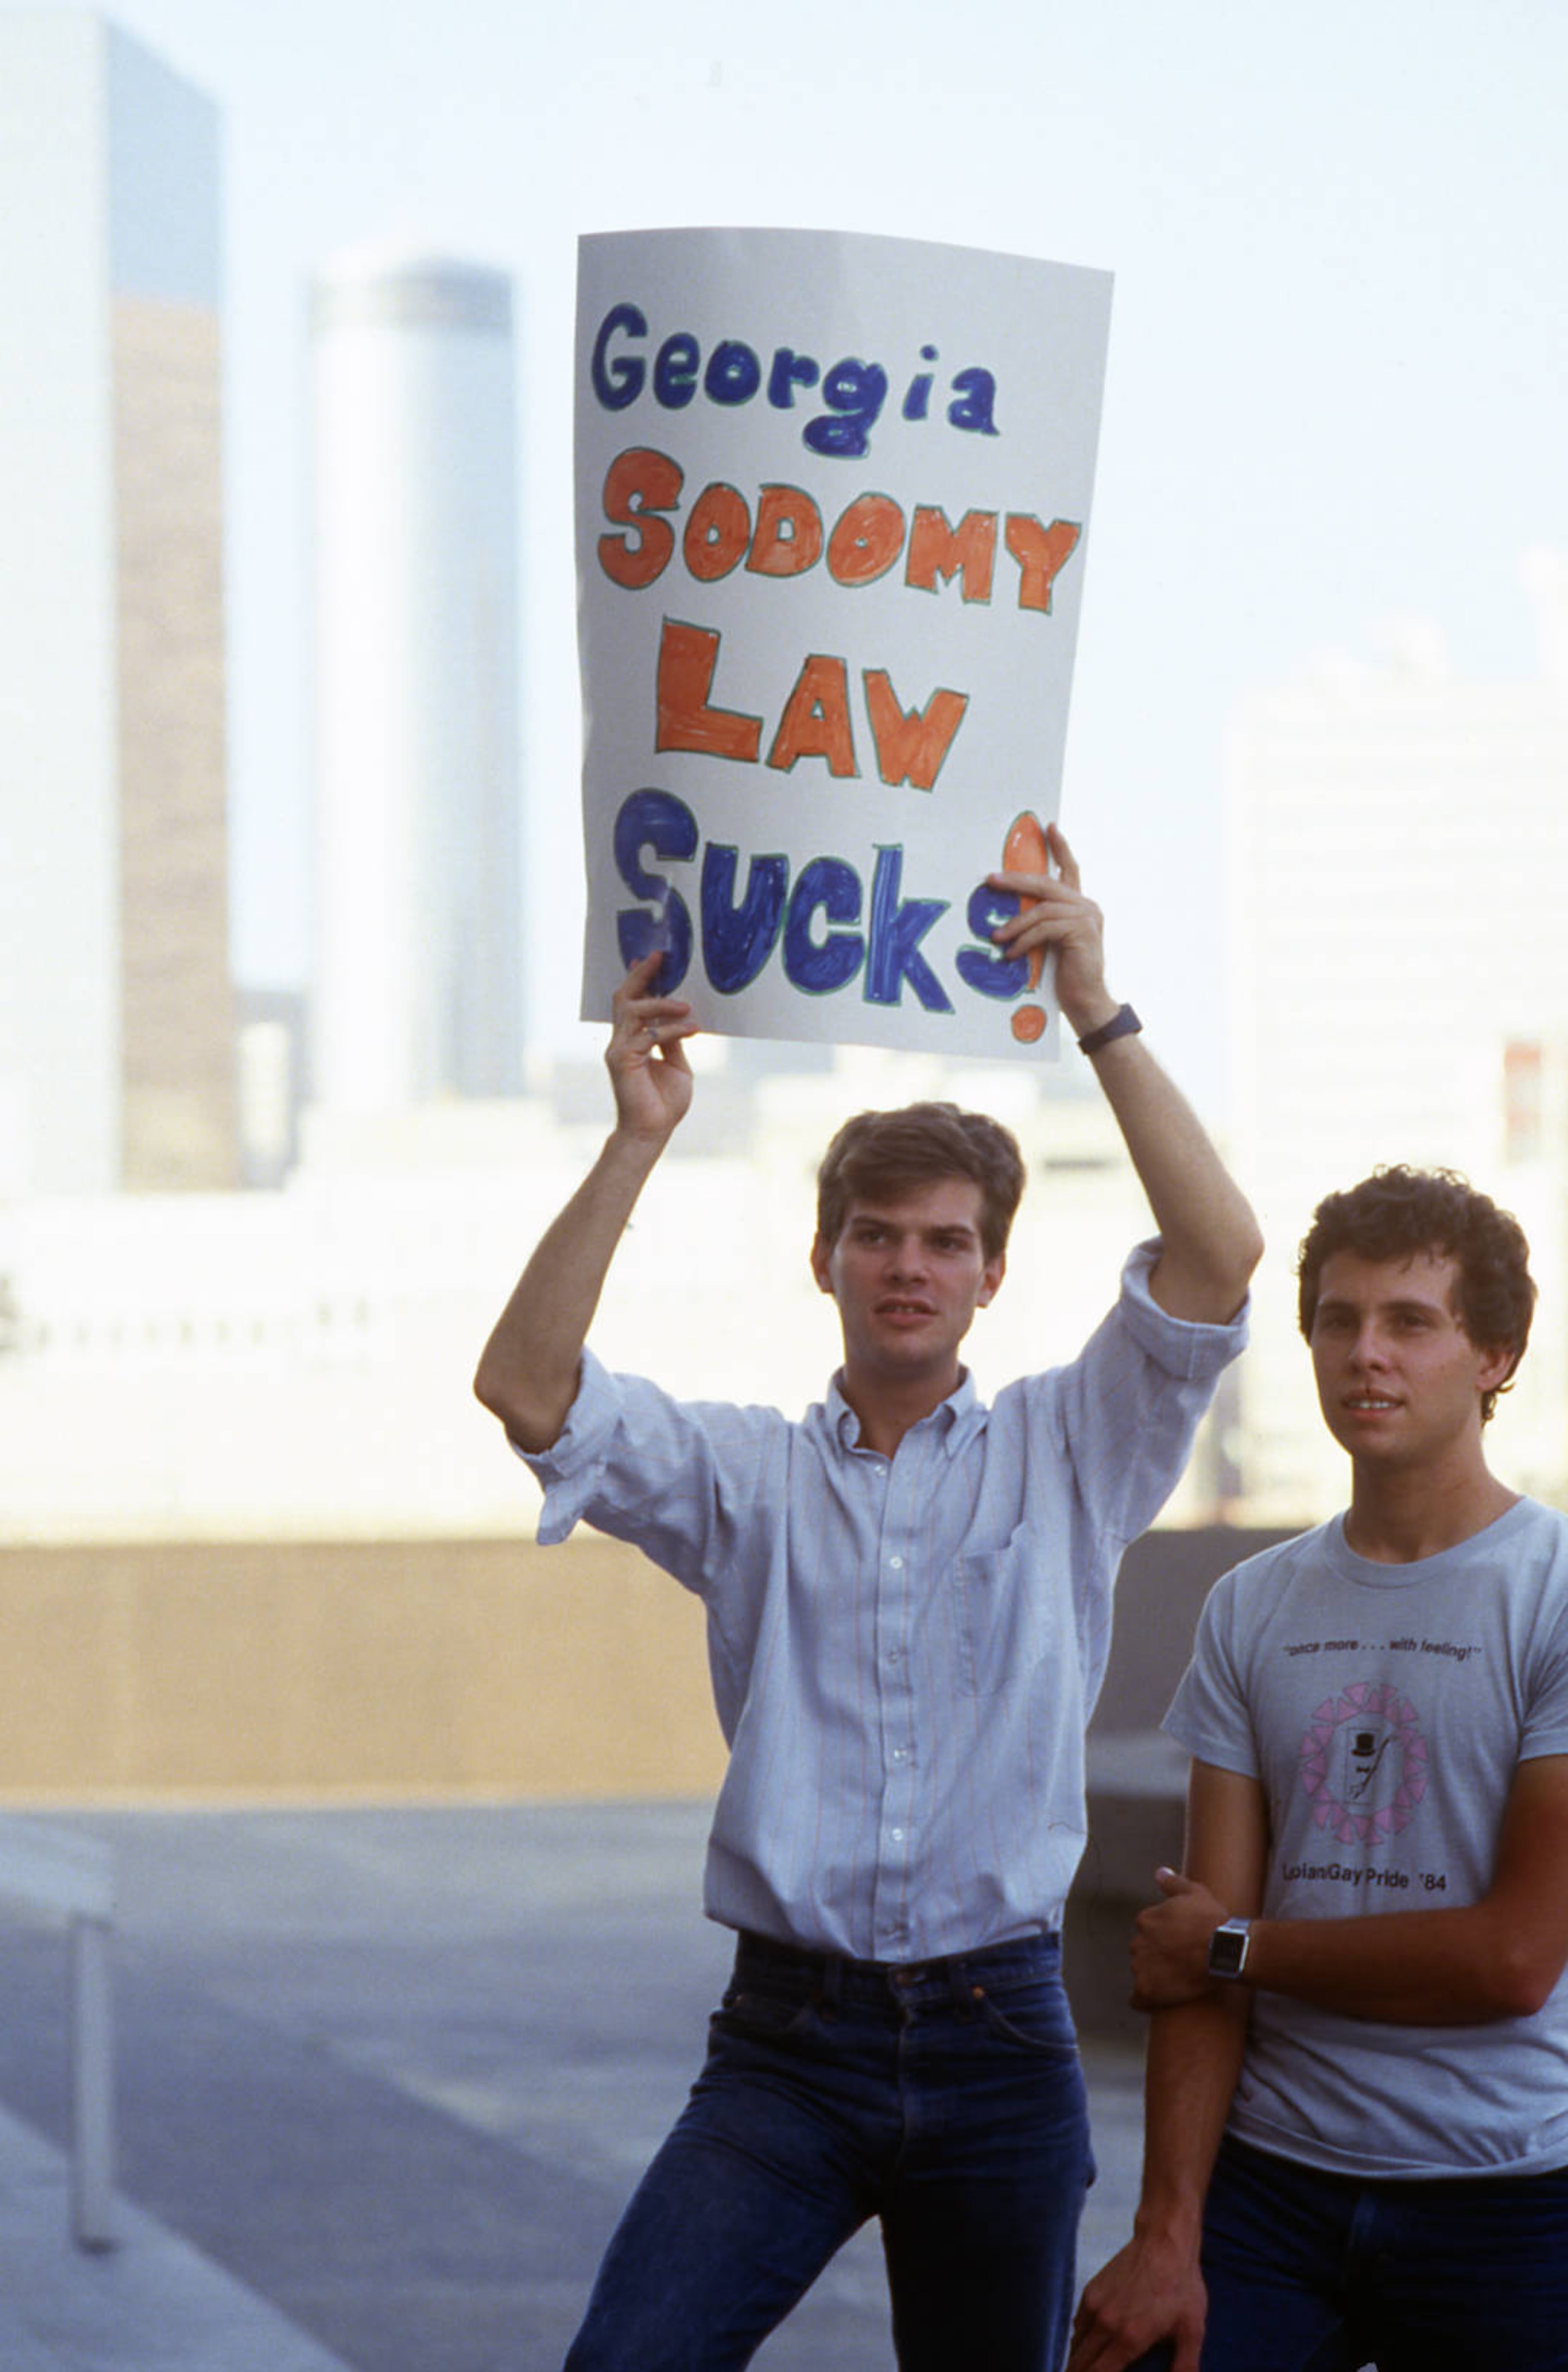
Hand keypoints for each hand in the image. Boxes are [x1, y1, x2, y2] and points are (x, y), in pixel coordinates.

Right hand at [605, 955, 697, 1142]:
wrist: (652, 1132)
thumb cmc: (663, 1102)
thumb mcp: (677, 1065)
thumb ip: (673, 1042)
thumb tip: (681, 1020)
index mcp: (632, 1040)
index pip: (631, 1002)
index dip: (640, 979)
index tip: (654, 960)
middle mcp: (621, 1041)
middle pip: (625, 998)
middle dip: (641, 975)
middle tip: (660, 957)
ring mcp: (619, 1050)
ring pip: (634, 1011)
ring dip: (661, 1003)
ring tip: (687, 1005)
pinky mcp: (623, 1061)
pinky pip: (648, 1035)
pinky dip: (671, 1029)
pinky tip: (691, 1029)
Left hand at [986, 822, 1116, 1039]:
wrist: (1087, 1001)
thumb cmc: (1066, 974)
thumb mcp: (1050, 942)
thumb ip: (1041, 923)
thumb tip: (1011, 913)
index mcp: (1080, 905)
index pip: (1070, 869)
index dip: (1060, 847)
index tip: (1049, 826)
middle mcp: (1086, 907)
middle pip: (1047, 884)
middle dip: (1016, 881)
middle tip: (991, 880)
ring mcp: (1087, 918)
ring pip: (1042, 910)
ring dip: (1015, 924)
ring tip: (996, 937)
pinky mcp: (1082, 933)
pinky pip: (1045, 930)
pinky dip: (1024, 941)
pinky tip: (1011, 953)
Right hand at [1069, 2233, 1206, 2371]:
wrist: (1164, 2241)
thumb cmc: (1181, 2286)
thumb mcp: (1192, 2330)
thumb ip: (1185, 2365)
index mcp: (1128, 2339)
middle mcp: (1105, 2324)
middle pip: (1080, 2364)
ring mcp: (1095, 2305)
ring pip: (1076, 2345)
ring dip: (1077, 2362)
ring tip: (1082, 2371)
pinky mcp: (1091, 2290)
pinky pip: (1078, 2324)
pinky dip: (1079, 2341)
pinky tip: (1087, 2347)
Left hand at [1130, 1870, 1227, 2011]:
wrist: (1224, 1950)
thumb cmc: (1212, 1920)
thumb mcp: (1195, 1892)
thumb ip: (1173, 1883)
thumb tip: (1159, 1872)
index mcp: (1146, 1920)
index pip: (1147, 1931)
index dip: (1163, 1939)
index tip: (1178, 1945)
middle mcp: (1138, 1942)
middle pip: (1142, 1952)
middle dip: (1156, 1958)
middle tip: (1179, 1964)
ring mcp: (1141, 1967)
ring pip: (1141, 1974)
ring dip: (1153, 1978)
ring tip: (1176, 1983)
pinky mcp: (1147, 1990)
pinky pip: (1137, 2000)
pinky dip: (1143, 2001)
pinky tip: (1155, 2002)